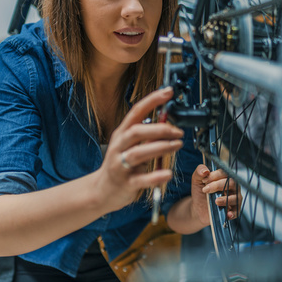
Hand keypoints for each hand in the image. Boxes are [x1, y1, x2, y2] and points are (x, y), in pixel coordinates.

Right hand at [97, 87, 183, 211]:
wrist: (102, 190)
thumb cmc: (120, 164)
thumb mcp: (131, 145)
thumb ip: (148, 134)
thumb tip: (169, 122)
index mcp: (122, 134)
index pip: (136, 112)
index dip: (152, 100)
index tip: (168, 92)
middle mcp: (119, 147)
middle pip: (136, 131)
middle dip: (159, 129)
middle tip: (178, 131)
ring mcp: (121, 165)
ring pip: (139, 153)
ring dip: (161, 147)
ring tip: (177, 145)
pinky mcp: (126, 183)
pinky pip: (142, 179)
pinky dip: (156, 176)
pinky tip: (168, 173)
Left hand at [191, 165, 240, 225]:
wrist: (198, 208)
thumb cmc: (200, 192)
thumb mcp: (197, 180)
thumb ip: (199, 172)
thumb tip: (205, 171)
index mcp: (225, 177)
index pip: (225, 173)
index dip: (215, 175)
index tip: (204, 181)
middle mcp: (232, 187)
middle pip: (232, 183)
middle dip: (219, 185)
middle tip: (206, 190)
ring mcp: (234, 198)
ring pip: (236, 197)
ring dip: (226, 199)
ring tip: (216, 201)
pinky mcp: (233, 210)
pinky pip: (237, 211)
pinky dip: (233, 213)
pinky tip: (227, 214)